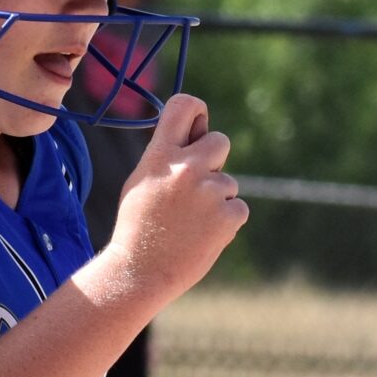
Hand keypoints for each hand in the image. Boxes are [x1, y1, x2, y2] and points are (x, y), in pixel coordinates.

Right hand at [106, 93, 246, 305]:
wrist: (140, 271)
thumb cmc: (138, 226)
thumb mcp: (141, 180)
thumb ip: (167, 155)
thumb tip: (197, 134)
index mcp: (160, 154)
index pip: (185, 105)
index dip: (197, 113)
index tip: (197, 128)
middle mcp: (186, 167)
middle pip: (220, 140)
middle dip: (214, 160)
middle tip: (195, 188)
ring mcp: (209, 192)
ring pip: (229, 182)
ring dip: (217, 199)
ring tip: (190, 222)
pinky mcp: (228, 216)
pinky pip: (238, 208)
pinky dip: (226, 221)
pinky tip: (202, 235)